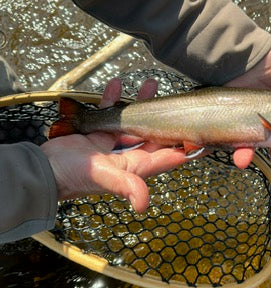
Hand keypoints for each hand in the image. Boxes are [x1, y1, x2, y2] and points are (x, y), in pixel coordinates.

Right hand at [41, 78, 186, 211]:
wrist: (46, 170)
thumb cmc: (76, 177)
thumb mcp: (105, 178)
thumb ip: (127, 186)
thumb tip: (143, 204)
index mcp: (139, 166)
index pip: (170, 155)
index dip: (188, 146)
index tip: (207, 133)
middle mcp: (130, 154)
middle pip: (156, 133)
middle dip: (169, 117)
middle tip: (180, 99)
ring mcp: (114, 141)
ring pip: (135, 118)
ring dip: (142, 101)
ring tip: (150, 83)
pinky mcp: (97, 131)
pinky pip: (109, 111)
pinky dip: (113, 98)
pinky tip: (116, 84)